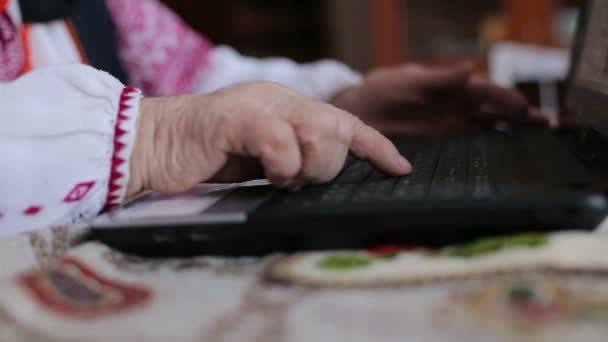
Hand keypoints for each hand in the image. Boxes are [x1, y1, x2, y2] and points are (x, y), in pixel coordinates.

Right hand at [127, 82, 410, 195]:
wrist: (155, 145)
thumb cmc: (207, 155)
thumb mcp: (262, 156)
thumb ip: (293, 156)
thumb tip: (322, 171)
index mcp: (288, 106)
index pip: (343, 122)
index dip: (375, 146)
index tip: (399, 168)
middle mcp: (280, 99)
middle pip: (339, 129)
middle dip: (328, 165)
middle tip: (294, 178)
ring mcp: (260, 105)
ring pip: (321, 133)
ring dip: (306, 167)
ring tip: (277, 175)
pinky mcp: (238, 118)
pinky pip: (282, 142)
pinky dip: (281, 165)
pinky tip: (264, 171)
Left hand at [331, 63, 556, 134]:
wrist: (360, 112)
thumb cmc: (382, 90)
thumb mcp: (408, 81)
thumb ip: (438, 79)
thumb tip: (469, 69)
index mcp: (453, 87)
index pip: (487, 91)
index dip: (506, 99)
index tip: (524, 109)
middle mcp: (458, 108)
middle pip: (496, 112)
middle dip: (522, 116)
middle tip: (547, 124)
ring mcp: (452, 127)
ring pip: (489, 130)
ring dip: (513, 133)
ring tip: (539, 139)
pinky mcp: (442, 145)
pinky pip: (470, 147)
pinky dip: (490, 150)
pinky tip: (506, 157)